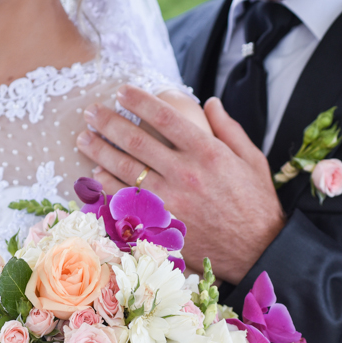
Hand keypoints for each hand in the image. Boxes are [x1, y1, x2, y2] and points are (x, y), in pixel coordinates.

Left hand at [76, 86, 284, 284]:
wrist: (258, 250)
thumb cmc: (256, 204)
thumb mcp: (252, 159)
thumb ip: (229, 128)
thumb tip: (209, 102)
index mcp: (208, 153)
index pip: (165, 117)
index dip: (139, 101)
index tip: (122, 92)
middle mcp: (186, 174)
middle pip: (137, 141)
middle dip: (109, 123)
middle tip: (92, 112)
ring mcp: (171, 201)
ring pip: (125, 170)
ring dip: (100, 152)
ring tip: (83, 139)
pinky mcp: (163, 225)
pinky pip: (127, 203)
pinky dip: (108, 188)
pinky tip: (95, 175)